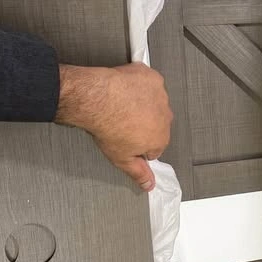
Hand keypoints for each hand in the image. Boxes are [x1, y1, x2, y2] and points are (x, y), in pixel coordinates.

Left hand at [55, 62, 172, 189]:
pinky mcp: (151, 77)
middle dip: (144, 123)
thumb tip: (149, 184)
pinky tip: (124, 91)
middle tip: (123, 123)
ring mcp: (159, 95)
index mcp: (161, 137)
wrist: (96, 98)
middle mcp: (165, 116)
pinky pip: (148, 83)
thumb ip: (138, 173)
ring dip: (142, 104)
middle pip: (157, 122)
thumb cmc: (107, 125)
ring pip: (153, 102)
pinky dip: (139, 86)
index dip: (140, 144)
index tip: (129, 140)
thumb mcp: (121, 159)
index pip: (156, 146)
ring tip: (121, 106)